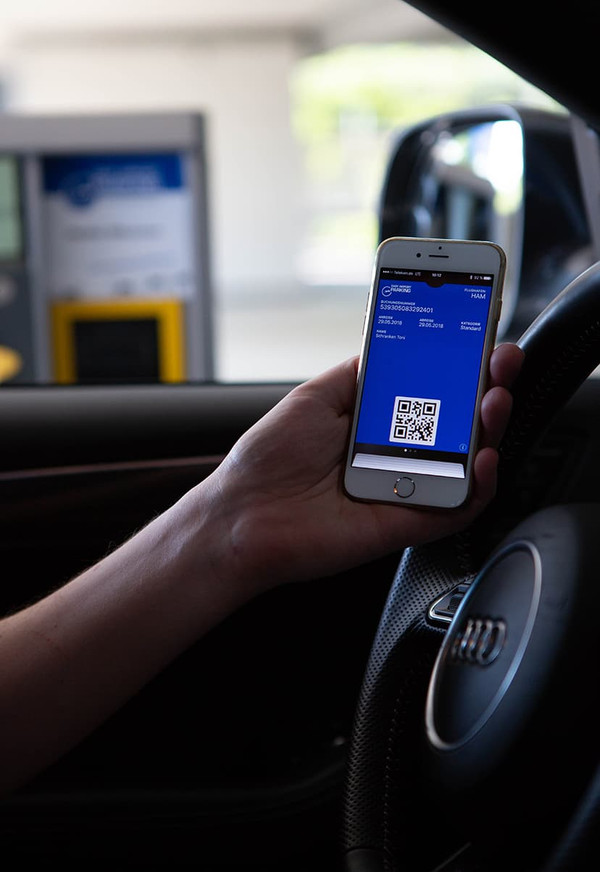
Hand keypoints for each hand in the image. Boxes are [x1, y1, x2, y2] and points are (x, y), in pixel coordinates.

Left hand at [201, 343, 523, 593]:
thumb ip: (360, 373)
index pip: (437, 392)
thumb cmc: (269, 459)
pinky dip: (480, 484)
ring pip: (471, 461)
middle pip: (463, 423)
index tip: (483, 337)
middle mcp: (400, 455)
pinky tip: (481, 456)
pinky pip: (460, 507)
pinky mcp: (409, 523)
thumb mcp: (316, 396)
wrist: (242, 514)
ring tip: (494, 397)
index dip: (465, 366)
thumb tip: (394, 341)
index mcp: (380, 424)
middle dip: (490, 387)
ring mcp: (408, 488)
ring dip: (493, 427)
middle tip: (502, 360)